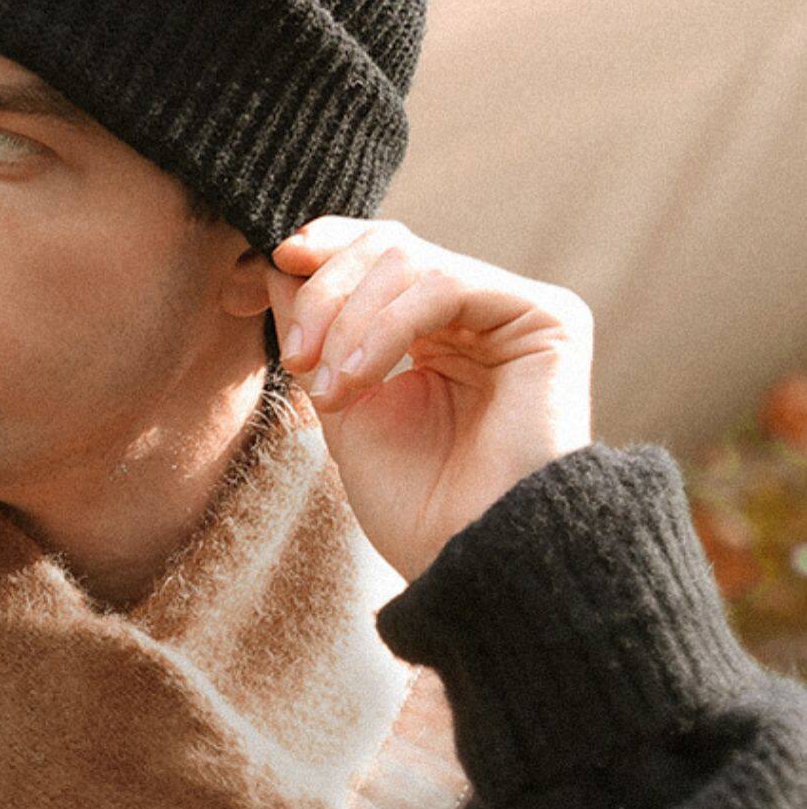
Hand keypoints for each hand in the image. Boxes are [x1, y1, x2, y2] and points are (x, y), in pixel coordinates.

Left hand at [267, 217, 594, 583]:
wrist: (468, 561)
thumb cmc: (414, 504)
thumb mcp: (342, 403)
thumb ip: (316, 331)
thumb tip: (278, 259)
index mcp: (438, 330)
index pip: (379, 255)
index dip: (322, 253)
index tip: (260, 273)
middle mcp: (481, 314)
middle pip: (389, 248)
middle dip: (325, 292)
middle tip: (295, 356)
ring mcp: (516, 312)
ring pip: (411, 261)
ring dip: (349, 321)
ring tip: (329, 389)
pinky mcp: (548, 318)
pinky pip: (445, 285)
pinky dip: (386, 327)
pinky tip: (358, 380)